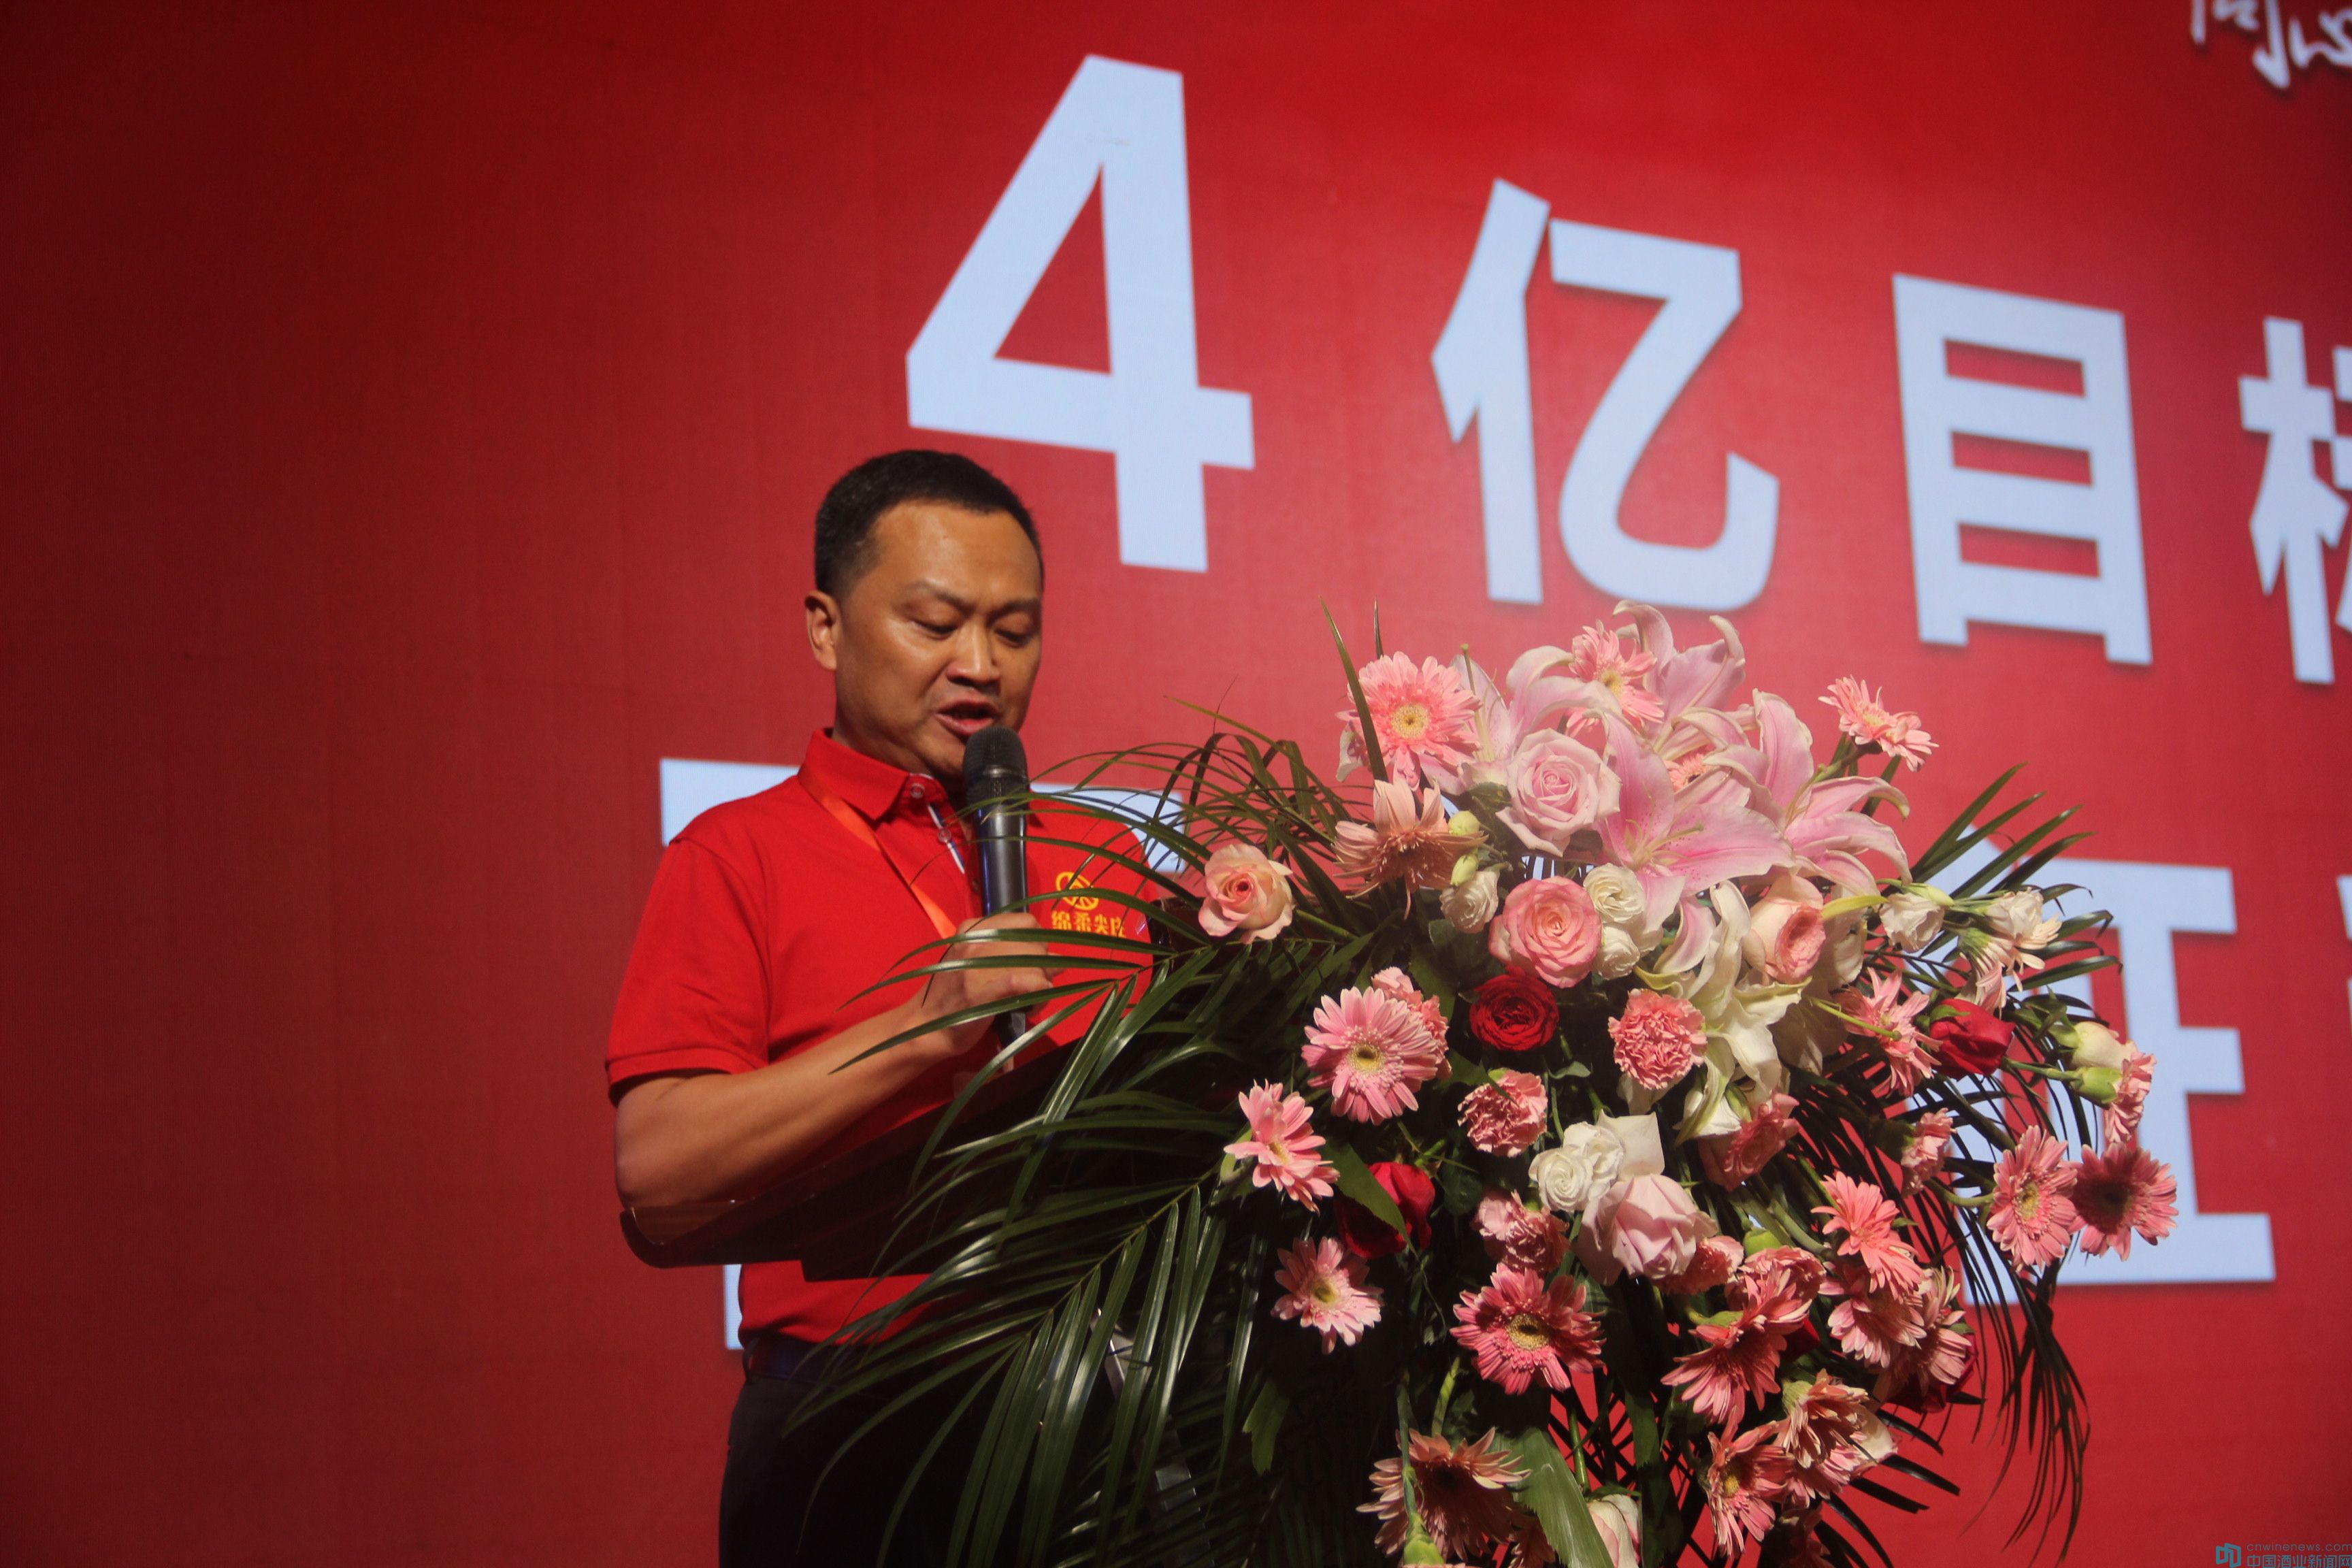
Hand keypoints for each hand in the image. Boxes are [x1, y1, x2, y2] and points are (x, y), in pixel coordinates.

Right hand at [915, 912, 1052, 1052]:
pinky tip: (1035, 1002)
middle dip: (1044, 965)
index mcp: (973, 928)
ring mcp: (976, 966)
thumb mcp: (975, 963)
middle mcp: (975, 941)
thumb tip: (1057, 959)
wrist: (924, 1026)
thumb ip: (1010, 954)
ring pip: (1035, 963)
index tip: (1034, 961)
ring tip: (1032, 1001)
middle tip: (1036, 986)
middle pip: (1034, 943)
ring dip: (1043, 984)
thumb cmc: (952, 995)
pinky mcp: (980, 992)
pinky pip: (1025, 982)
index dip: (1038, 942)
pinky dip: (1038, 991)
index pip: (1026, 922)